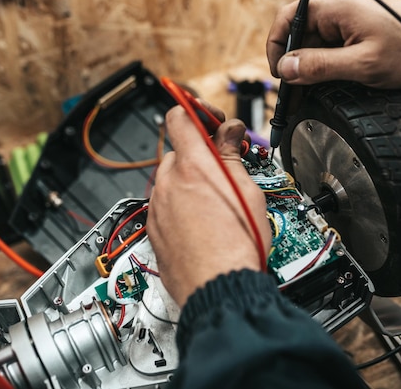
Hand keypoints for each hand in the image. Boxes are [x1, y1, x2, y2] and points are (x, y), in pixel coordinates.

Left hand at [146, 103, 270, 306]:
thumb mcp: (247, 190)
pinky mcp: (154, 230)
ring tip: (217, 204)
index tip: (209, 119)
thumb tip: (229, 132)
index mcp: (193, 166)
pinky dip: (181, 207)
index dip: (196, 111)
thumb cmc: (238, 245)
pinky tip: (203, 223)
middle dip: (201, 157)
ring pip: (172, 181)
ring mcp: (158, 207)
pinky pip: (165, 206)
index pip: (180, 117)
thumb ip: (231, 155)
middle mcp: (169, 183)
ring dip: (191, 183)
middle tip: (225, 169)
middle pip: (180, 152)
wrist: (220, 288)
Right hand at [267, 0, 400, 88]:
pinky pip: (333, 46)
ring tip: (308, 95)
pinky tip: (327, 85)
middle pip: (301, 34)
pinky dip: (326, 65)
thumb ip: (320, 67)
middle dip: (294, 64)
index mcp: (337, 8)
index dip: (276, 46)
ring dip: (310, 67)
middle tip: (293, 94)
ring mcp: (350, 18)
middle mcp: (340, 8)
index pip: (288, 18)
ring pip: (316, 43)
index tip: (279, 73)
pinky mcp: (359, 29)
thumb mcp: (362, 65)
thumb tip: (286, 69)